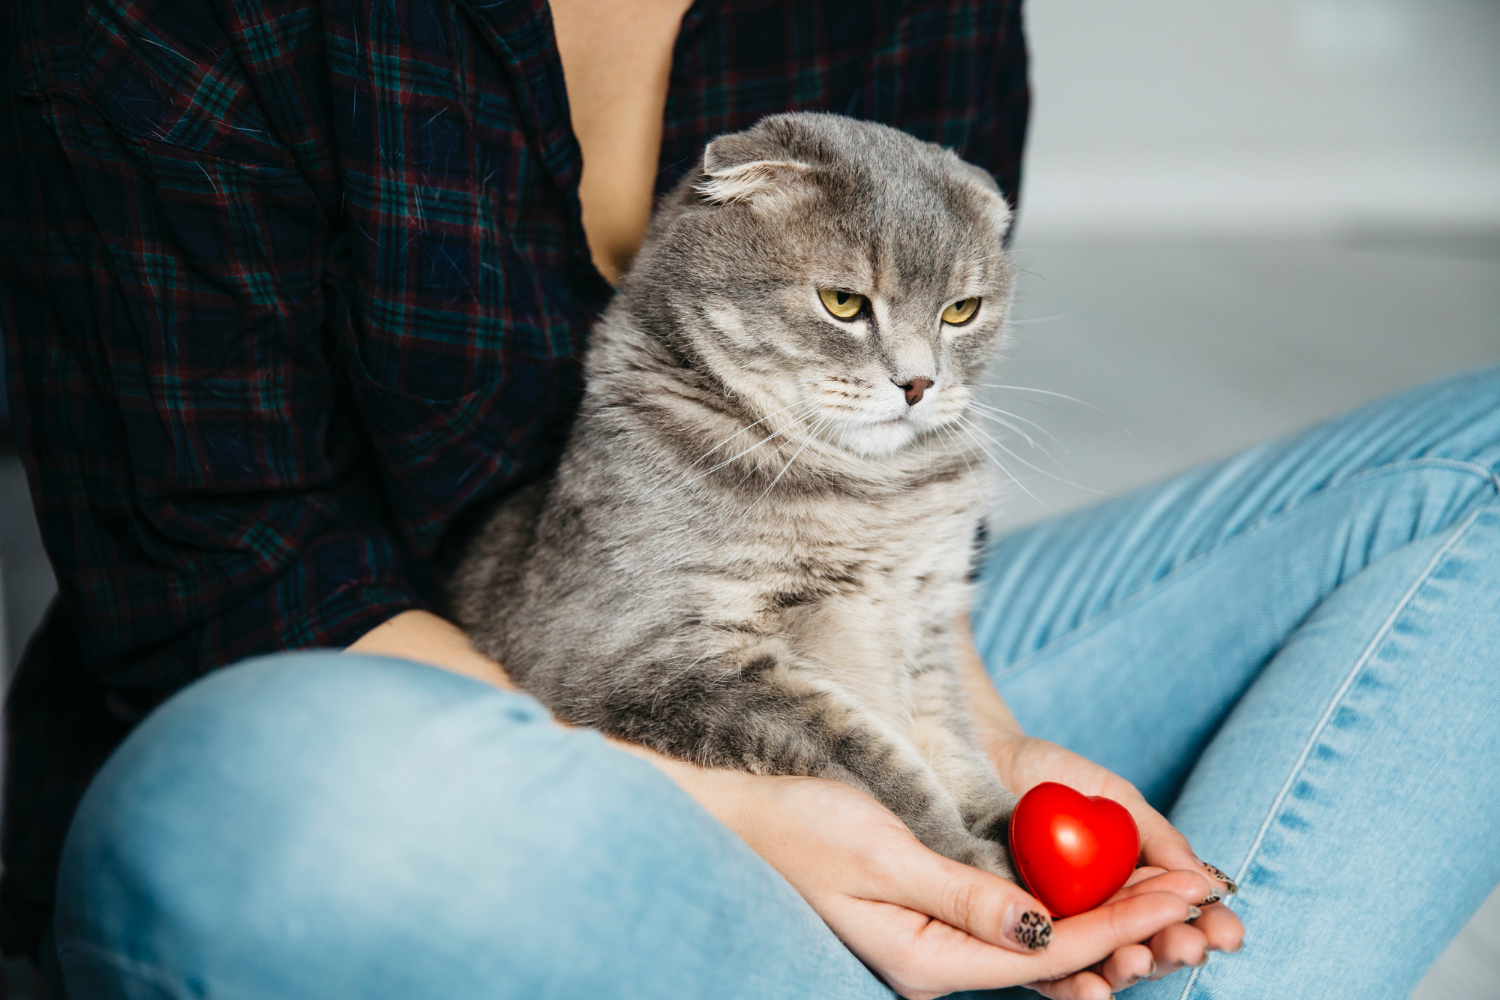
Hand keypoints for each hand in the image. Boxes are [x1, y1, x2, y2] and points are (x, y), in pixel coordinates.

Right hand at [639, 757, 1199, 999]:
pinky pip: (1016, 913)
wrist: (733, 800)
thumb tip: (1042, 930)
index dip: (1122, 921)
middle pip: (1057, 953)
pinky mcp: (932, 905)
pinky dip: (1070, 896)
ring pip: (1043, 936)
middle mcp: (936, 958)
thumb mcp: (878, 852)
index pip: (1048, 951)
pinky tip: (1106, 881)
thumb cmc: (794, 818)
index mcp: (923, 959)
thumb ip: (961, 894)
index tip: (1185, 889)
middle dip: (1134, 924)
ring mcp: (935, 934)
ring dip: (1110, 914)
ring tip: (1175, 890)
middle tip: (1204, 892)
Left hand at [993, 737, 1244, 996]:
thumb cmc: (1049, 774)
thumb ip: (1156, 836)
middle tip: (1189, 946)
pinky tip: (1094, 991)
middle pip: (1146, 946)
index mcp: (1134, 883)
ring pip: (1101, 965)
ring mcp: (1060, 928)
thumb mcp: (1112, 796)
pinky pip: (1045, 973)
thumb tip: (1209, 882)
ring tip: (1138, 960)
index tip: (1227, 933)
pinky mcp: (1015, 940)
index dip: (1206, 928)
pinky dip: (1072, 985)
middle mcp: (1102, 913)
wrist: (978, 757)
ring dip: (1127, 969)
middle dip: (1171, 950)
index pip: (1177, 915)